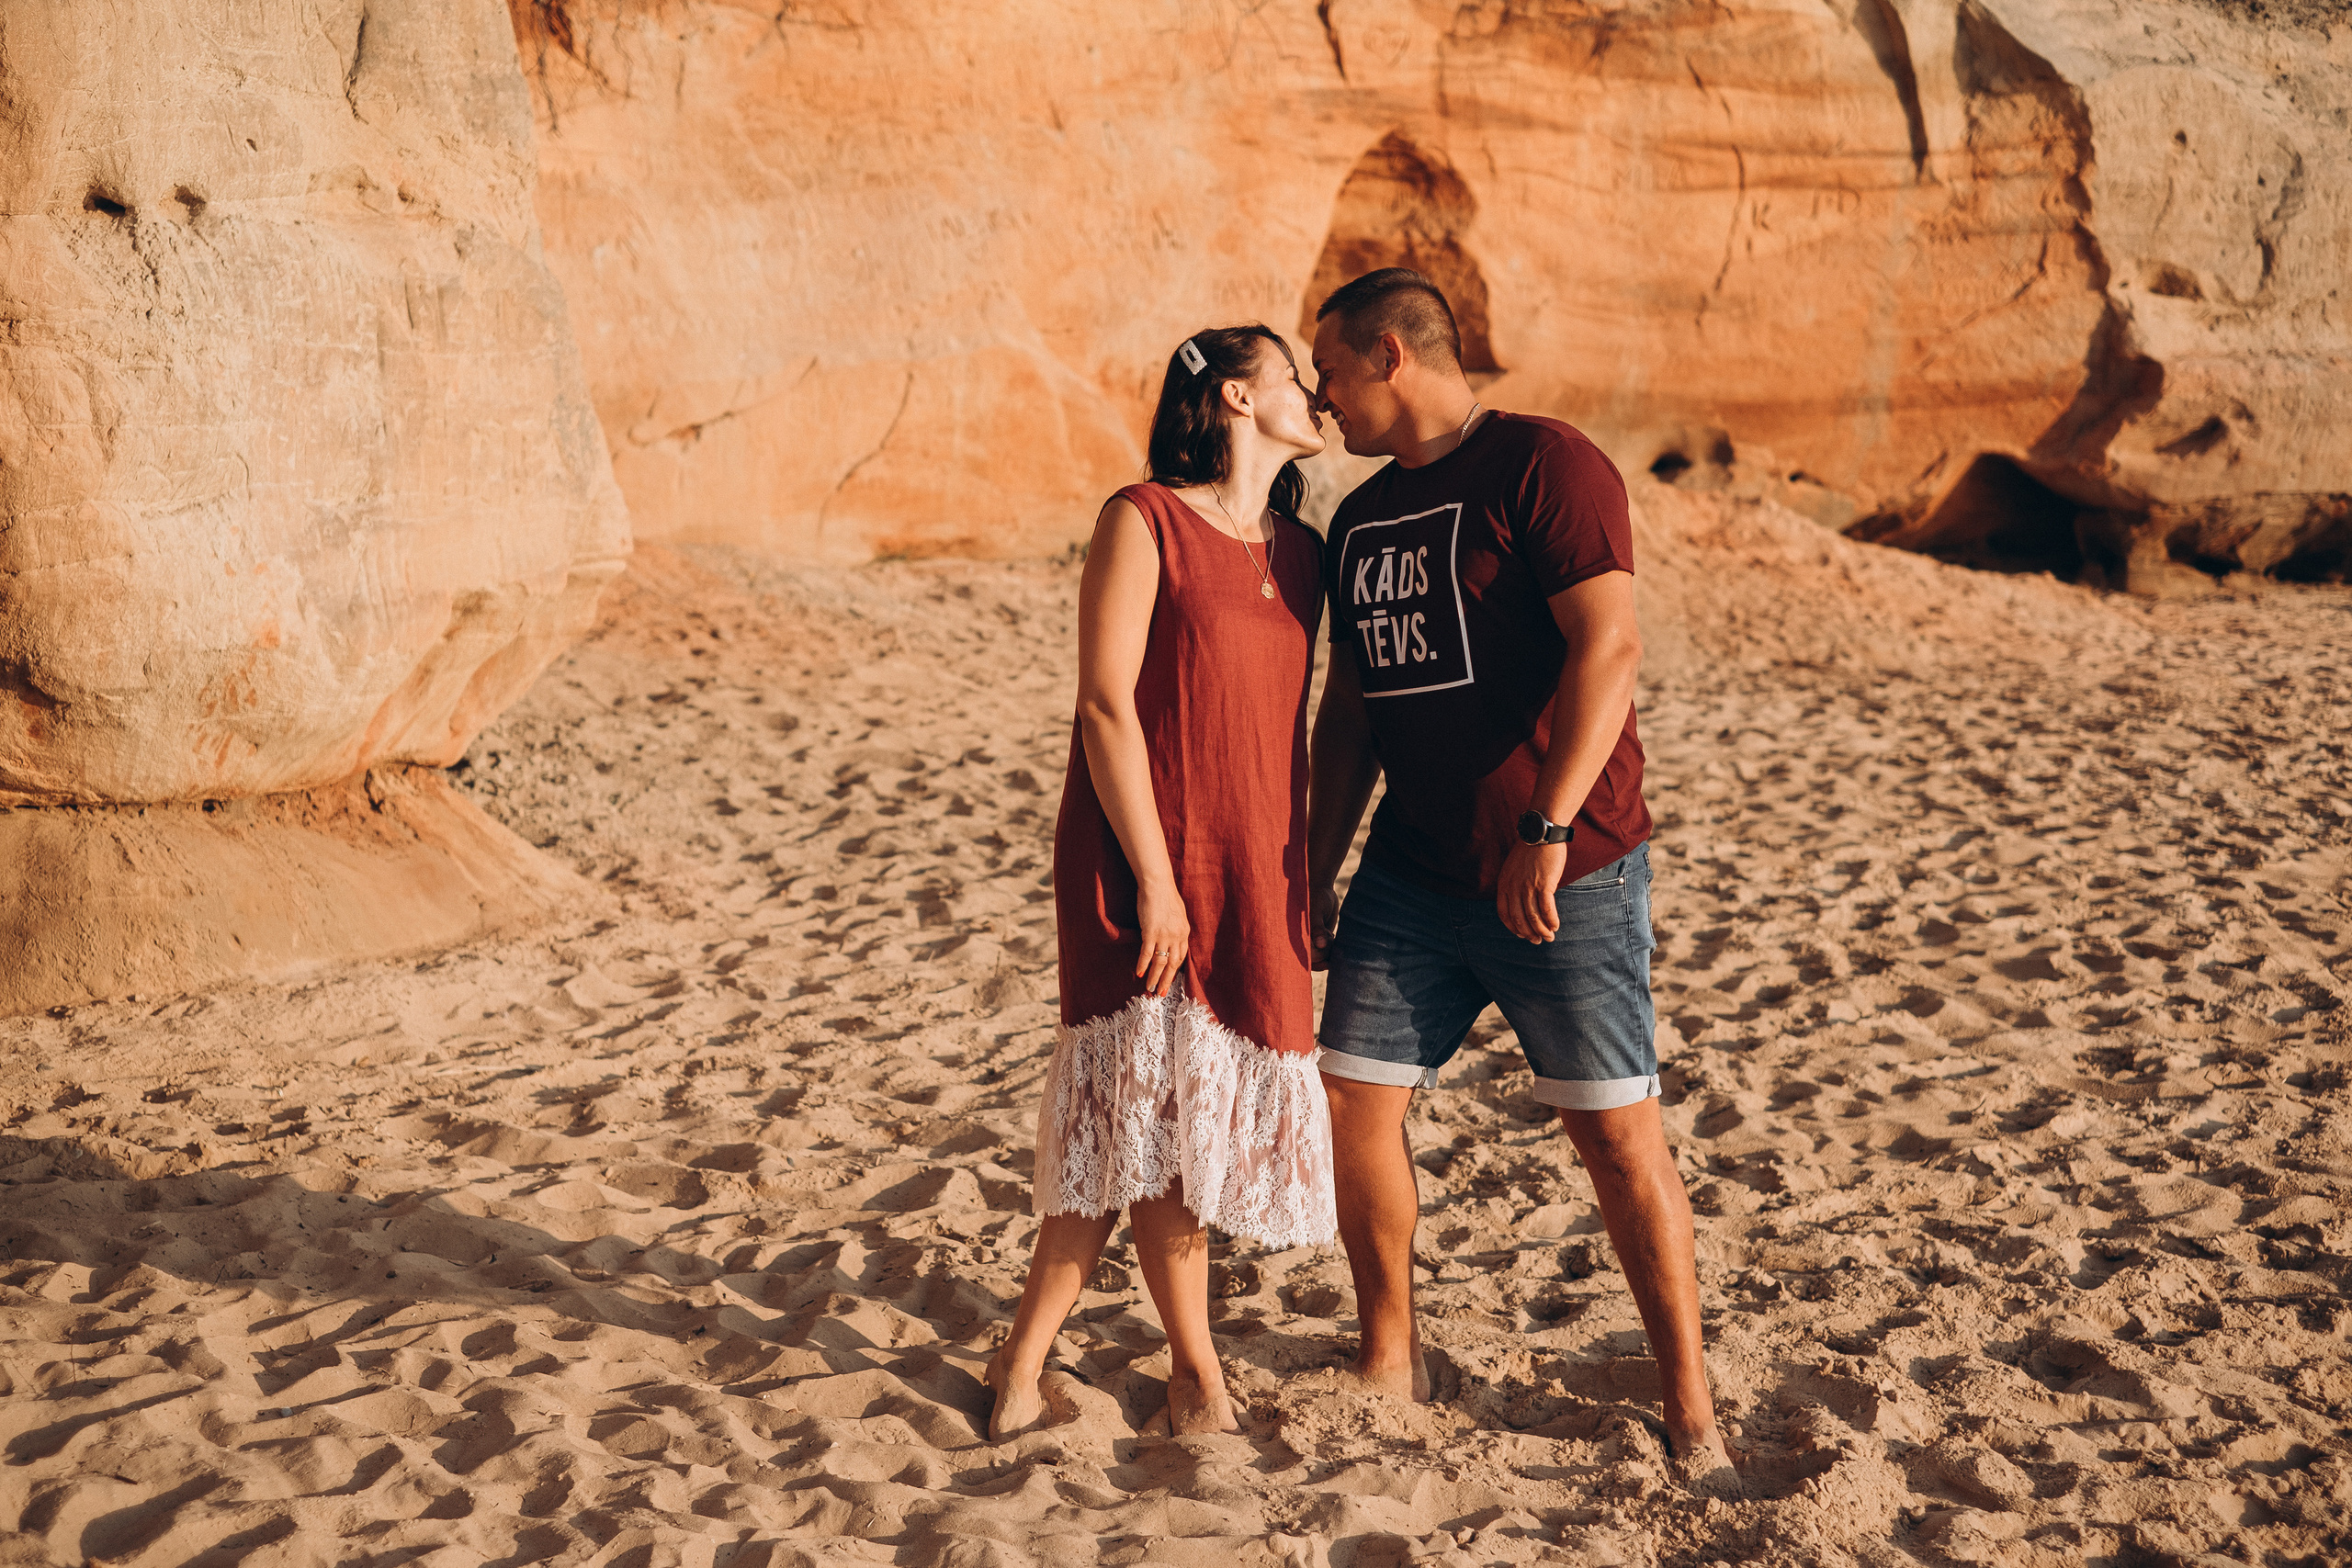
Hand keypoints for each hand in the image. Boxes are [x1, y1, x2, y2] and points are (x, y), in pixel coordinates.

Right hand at [1134, 878, 1190, 996]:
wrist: (1157, 885)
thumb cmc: (1165, 896)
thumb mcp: (1177, 914)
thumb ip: (1176, 928)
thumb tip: (1172, 937)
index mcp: (1184, 932)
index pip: (1181, 957)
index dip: (1174, 971)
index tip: (1169, 980)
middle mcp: (1177, 936)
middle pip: (1172, 964)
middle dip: (1166, 980)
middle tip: (1161, 993)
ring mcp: (1164, 935)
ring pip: (1160, 962)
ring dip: (1155, 978)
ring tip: (1150, 989)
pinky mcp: (1151, 932)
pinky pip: (1147, 953)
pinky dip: (1143, 965)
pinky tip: (1140, 973)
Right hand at [1309, 882, 1339, 971]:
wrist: (1322, 889)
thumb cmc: (1316, 896)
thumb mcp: (1316, 910)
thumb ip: (1317, 927)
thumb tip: (1320, 944)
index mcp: (1294, 936)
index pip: (1305, 957)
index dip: (1316, 961)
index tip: (1327, 957)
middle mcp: (1300, 942)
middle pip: (1316, 960)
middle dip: (1325, 951)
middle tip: (1329, 935)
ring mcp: (1311, 944)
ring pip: (1324, 958)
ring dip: (1330, 950)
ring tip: (1329, 934)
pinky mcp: (1320, 943)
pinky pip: (1329, 954)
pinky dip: (1334, 949)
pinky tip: (1332, 937)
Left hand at [1497, 841, 1567, 942]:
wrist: (1541, 834)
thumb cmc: (1530, 851)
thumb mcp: (1513, 869)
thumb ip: (1514, 885)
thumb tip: (1522, 904)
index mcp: (1504, 884)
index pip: (1504, 914)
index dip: (1513, 927)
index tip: (1522, 934)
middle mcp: (1513, 887)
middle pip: (1519, 919)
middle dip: (1529, 933)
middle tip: (1538, 941)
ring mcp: (1528, 887)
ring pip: (1533, 917)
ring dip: (1542, 931)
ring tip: (1549, 937)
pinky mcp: (1544, 884)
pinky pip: (1547, 909)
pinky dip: (1551, 920)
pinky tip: (1556, 926)